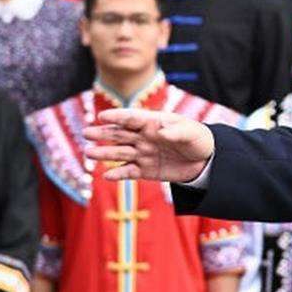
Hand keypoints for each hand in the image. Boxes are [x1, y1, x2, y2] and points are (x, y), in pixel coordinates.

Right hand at [84, 109, 215, 184]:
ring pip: (120, 153)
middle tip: (86, 133)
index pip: (132, 118)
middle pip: (120, 134)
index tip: (102, 116)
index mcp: (153, 122)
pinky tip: (107, 175)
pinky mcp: (145, 170)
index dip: (117, 116)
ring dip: (105, 153)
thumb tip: (161, 131)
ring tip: (89, 153)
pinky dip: (118, 173)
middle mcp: (143, 137)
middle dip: (103, 133)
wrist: (204, 161)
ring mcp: (142, 153)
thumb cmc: (197, 139)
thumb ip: (176, 131)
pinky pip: (129, 172)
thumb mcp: (191, 132)